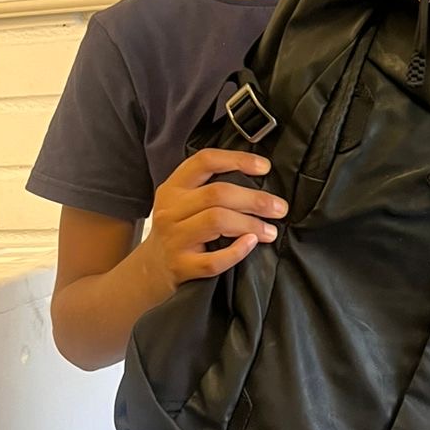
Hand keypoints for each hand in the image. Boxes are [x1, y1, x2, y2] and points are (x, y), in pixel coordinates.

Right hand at [140, 148, 285, 292]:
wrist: (150, 269)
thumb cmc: (178, 230)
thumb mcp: (182, 202)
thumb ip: (209, 188)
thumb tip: (259, 181)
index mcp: (173, 188)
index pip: (205, 161)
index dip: (237, 160)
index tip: (265, 168)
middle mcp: (170, 210)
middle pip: (217, 193)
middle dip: (254, 199)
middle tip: (279, 207)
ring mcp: (174, 238)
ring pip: (216, 221)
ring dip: (250, 224)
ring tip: (270, 230)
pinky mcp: (181, 266)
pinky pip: (213, 259)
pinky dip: (237, 251)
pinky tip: (252, 244)